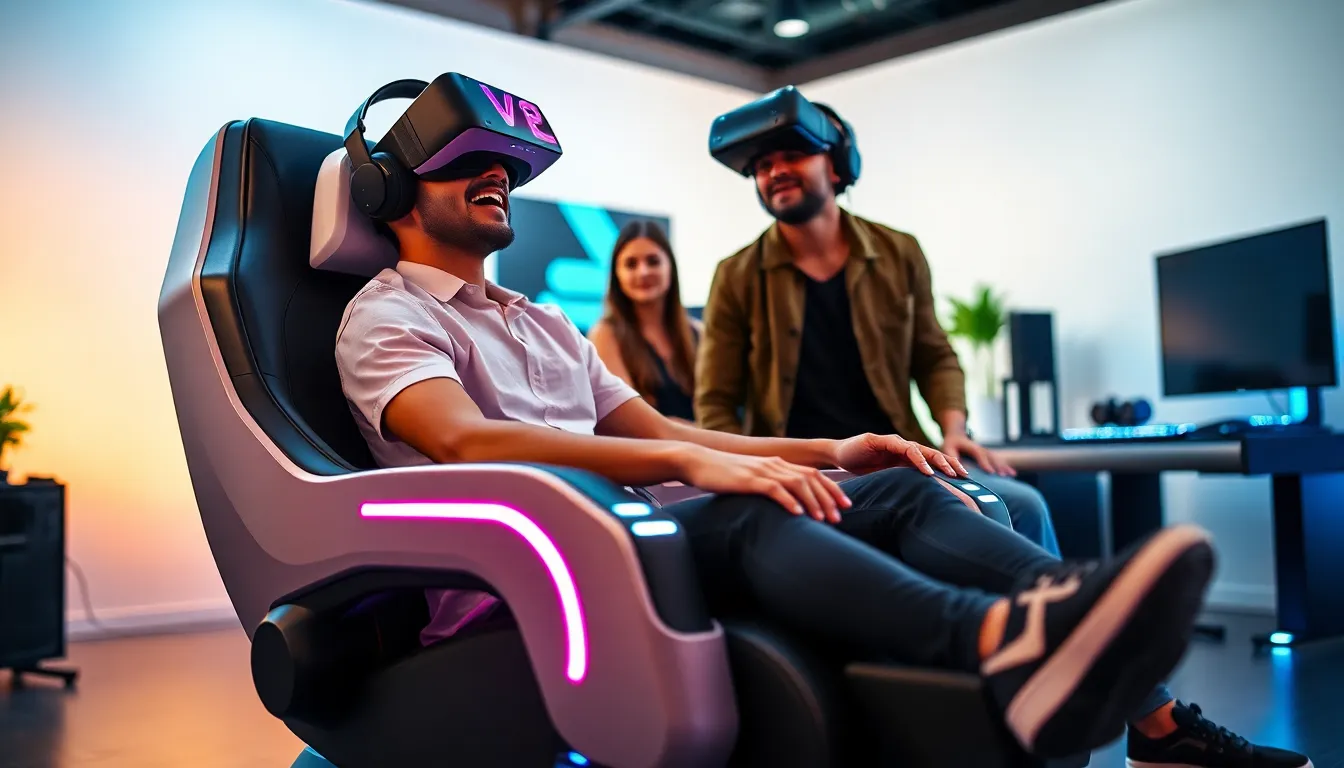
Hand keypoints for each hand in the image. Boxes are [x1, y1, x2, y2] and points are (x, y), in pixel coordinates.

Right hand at [678, 446, 850, 522]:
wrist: (697, 462)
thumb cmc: (723, 474)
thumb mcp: (751, 478)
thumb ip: (769, 486)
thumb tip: (785, 504)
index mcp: (777, 463)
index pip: (813, 474)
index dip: (832, 489)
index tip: (845, 506)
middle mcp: (774, 464)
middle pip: (811, 479)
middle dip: (828, 499)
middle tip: (840, 518)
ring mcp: (761, 471)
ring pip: (797, 484)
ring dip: (813, 502)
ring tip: (823, 519)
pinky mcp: (748, 480)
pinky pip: (774, 489)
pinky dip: (788, 501)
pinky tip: (798, 514)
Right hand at [831, 433, 968, 478]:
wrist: (836, 455)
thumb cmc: (859, 467)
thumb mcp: (884, 479)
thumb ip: (900, 484)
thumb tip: (919, 504)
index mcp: (905, 457)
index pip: (932, 461)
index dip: (948, 468)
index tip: (964, 480)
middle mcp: (902, 448)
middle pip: (932, 453)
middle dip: (949, 463)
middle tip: (965, 476)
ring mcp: (893, 442)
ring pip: (921, 449)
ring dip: (936, 461)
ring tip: (949, 472)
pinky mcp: (880, 440)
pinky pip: (903, 447)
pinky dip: (915, 457)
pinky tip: (924, 468)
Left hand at [941, 431, 1014, 475]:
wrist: (957, 435)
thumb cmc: (951, 443)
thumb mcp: (947, 449)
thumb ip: (952, 457)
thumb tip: (956, 468)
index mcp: (971, 446)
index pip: (979, 454)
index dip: (985, 463)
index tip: (990, 472)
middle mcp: (981, 448)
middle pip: (991, 456)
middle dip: (998, 466)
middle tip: (1003, 475)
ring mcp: (986, 451)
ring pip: (996, 459)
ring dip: (1004, 466)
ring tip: (1011, 474)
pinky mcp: (988, 455)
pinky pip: (998, 461)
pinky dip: (1005, 467)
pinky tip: (1012, 474)